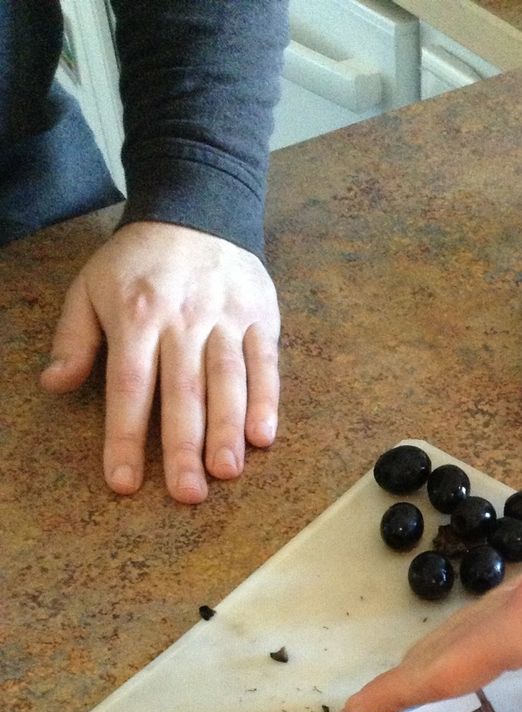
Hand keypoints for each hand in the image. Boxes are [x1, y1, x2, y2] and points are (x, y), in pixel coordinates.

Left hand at [40, 221, 279, 502]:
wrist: (198, 209)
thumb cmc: (138, 262)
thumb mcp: (90, 287)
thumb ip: (74, 339)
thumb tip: (55, 385)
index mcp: (137, 315)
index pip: (130, 386)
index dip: (126, 437)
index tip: (124, 482)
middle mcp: (183, 319)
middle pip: (183, 392)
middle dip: (184, 446)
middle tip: (187, 493)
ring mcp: (226, 318)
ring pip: (228, 381)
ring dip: (228, 429)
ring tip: (226, 472)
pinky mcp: (261, 317)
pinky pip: (265, 363)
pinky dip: (267, 400)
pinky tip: (263, 437)